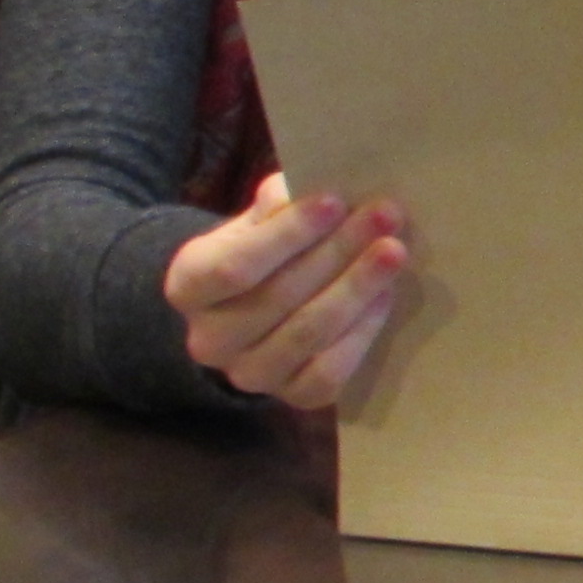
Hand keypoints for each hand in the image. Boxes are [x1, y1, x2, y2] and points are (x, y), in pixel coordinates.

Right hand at [164, 171, 408, 408]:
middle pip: (278, 297)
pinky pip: (329, 372)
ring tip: (394, 251)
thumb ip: (277, 202)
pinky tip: (385, 296)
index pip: (234, 265)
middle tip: (385, 216)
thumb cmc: (261, 252)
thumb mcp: (256, 221)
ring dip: (357, 288)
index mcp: (188, 286)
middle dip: (338, 252)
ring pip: (307, 333)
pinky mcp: (290, 396)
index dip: (288, 234)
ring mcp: (247, 374)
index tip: (335, 201)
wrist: (254, 313)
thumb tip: (312, 186)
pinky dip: (362, 332)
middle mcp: (208, 339)